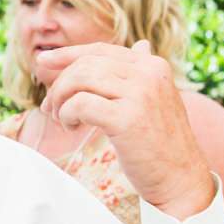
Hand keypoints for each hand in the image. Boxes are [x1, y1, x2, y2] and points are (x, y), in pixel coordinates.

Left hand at [36, 41, 215, 220]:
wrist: (180, 179)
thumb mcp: (155, 99)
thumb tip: (141, 44)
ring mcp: (140, 94)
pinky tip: (71, 128)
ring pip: (79, 80)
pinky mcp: (127, 118)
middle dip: (60, 84)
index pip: (101, 50)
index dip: (68, 54)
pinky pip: (80, 104)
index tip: (43, 61)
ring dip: (61, 100)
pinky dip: (67, 115)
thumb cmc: (161, 143)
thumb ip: (143, 74)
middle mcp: (149, 74)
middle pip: (85, 64)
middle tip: (51, 108)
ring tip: (62, 120)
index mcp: (153, 66)